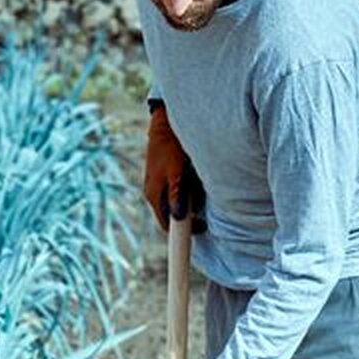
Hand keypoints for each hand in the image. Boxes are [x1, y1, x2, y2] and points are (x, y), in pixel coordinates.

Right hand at [143, 105, 206, 233]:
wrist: (166, 123)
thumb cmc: (172, 145)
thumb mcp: (176, 171)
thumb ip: (177, 194)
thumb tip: (177, 216)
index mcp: (154, 195)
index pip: (166, 225)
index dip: (180, 236)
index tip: (198, 233)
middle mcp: (153, 193)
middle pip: (172, 216)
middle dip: (188, 217)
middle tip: (205, 211)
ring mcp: (158, 185)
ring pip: (176, 204)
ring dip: (189, 204)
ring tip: (201, 191)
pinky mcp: (164, 178)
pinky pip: (178, 192)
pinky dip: (188, 192)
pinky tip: (197, 182)